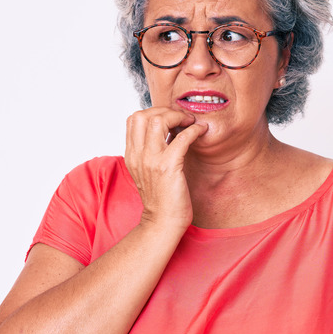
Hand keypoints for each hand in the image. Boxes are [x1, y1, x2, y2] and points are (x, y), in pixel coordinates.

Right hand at [124, 107, 207, 230]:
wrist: (162, 222)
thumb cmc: (161, 197)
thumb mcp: (148, 170)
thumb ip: (151, 151)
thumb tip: (168, 130)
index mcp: (131, 155)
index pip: (134, 119)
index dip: (154, 112)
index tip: (171, 119)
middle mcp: (138, 155)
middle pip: (143, 115)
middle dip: (165, 110)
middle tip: (182, 118)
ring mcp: (152, 161)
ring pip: (158, 121)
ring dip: (178, 117)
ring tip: (190, 123)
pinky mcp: (169, 167)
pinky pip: (182, 138)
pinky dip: (194, 130)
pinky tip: (201, 132)